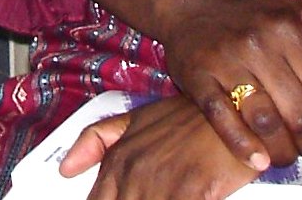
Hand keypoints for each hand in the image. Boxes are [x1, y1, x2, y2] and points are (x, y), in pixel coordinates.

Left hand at [61, 95, 258, 199]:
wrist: (237, 110)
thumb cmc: (191, 118)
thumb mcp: (139, 118)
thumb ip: (98, 140)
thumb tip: (64, 169)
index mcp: (119, 159)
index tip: (118, 199)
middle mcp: (134, 171)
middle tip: (158, 192)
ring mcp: (160, 183)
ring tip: (171, 191)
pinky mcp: (189, 192)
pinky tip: (189, 197)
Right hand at [160, 0, 301, 169]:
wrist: (193, 9)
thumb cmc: (257, 16)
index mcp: (287, 26)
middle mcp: (257, 41)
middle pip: (299, 111)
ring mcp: (225, 59)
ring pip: (264, 121)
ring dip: (283, 151)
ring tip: (290, 156)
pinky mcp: (196, 77)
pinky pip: (223, 120)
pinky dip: (244, 147)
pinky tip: (259, 161)